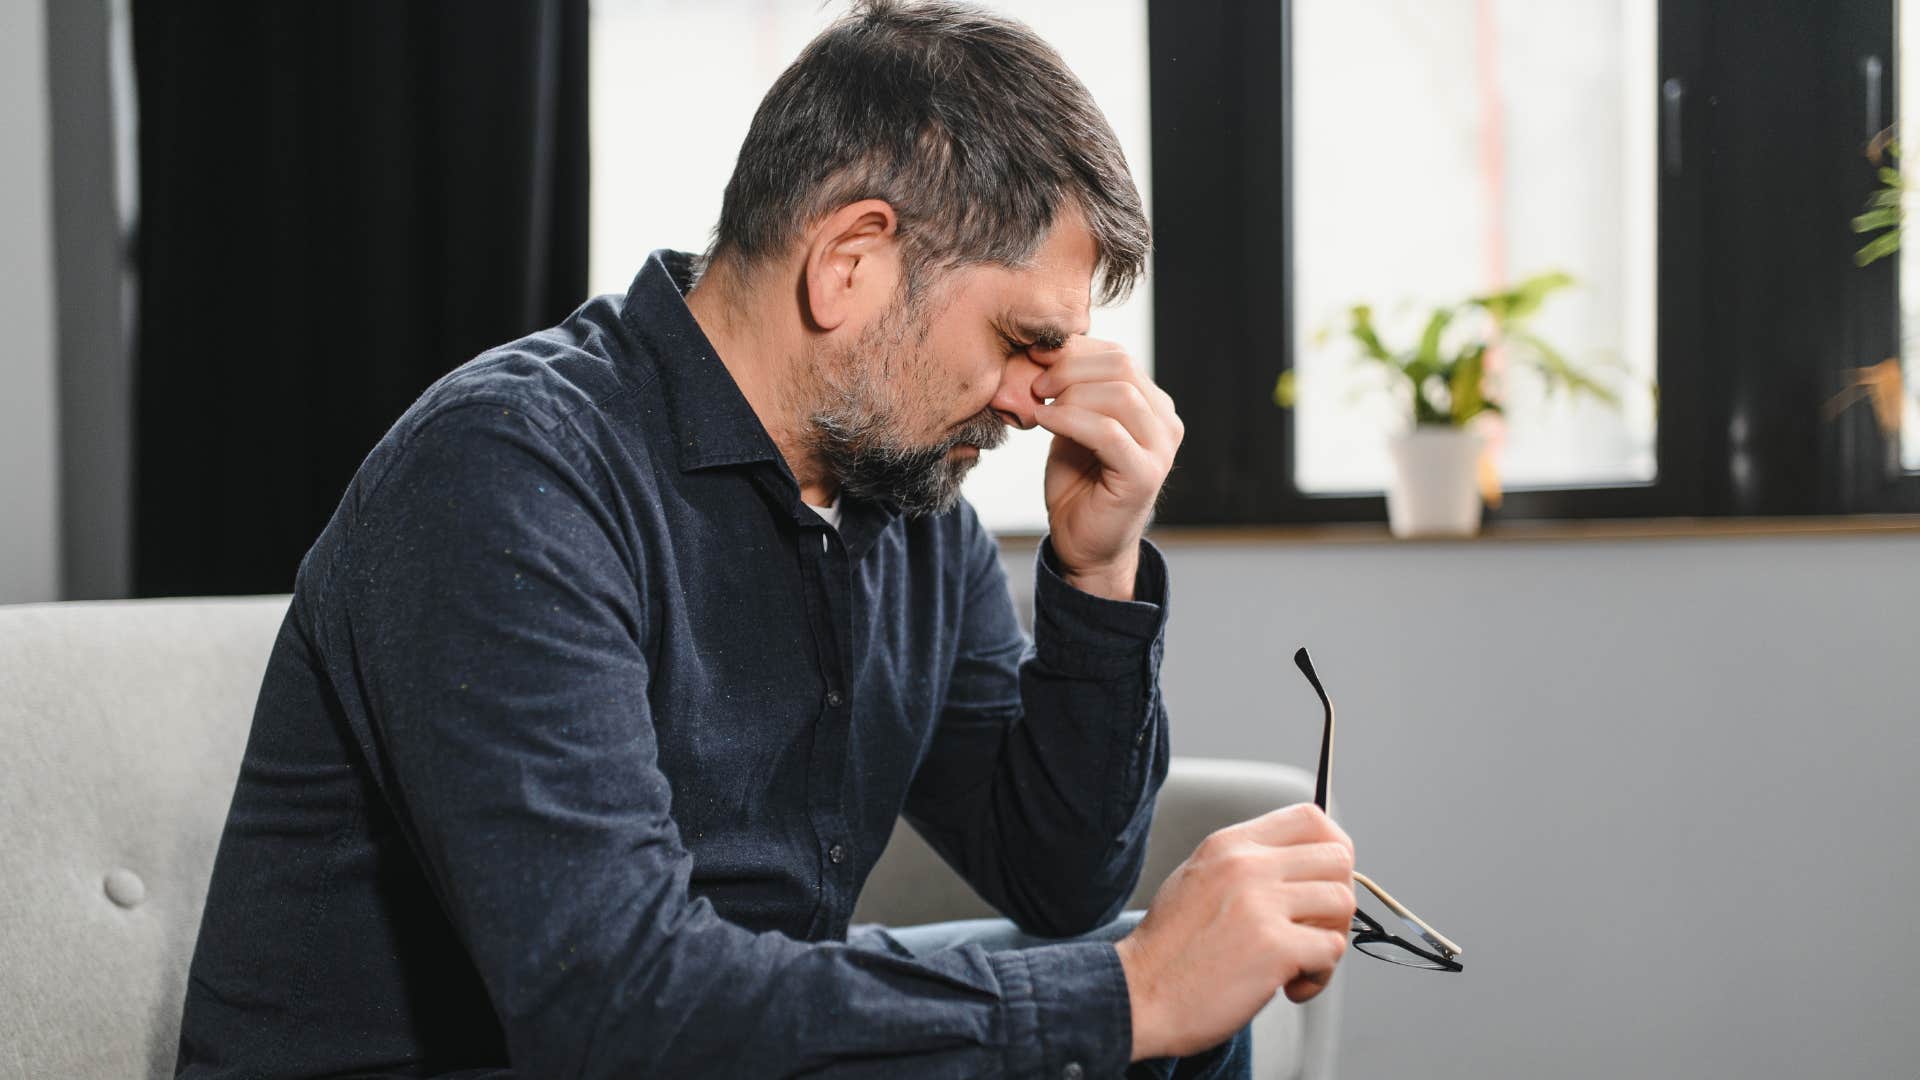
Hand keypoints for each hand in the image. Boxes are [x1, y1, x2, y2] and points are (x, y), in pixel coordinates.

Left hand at [1027, 338, 1182, 599]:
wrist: (1083, 543)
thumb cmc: (1077, 482)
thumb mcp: (1071, 422)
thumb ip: (1070, 387)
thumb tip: (1045, 345)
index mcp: (1152, 403)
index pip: (1118, 354)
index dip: (1074, 349)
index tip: (1035, 356)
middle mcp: (1165, 421)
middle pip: (1122, 365)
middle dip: (1070, 367)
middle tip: (1035, 382)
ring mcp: (1161, 448)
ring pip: (1119, 394)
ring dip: (1069, 393)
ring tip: (1038, 404)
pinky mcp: (1145, 474)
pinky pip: (1108, 432)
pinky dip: (1069, 419)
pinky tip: (1043, 420)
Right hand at [1111, 803, 1356, 1062]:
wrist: (1138, 996)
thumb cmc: (1169, 949)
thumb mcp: (1197, 878)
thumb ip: (1244, 864)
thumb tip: (1299, 866)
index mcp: (1230, 845)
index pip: (1310, 817)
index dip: (1332, 847)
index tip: (1324, 880)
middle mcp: (1248, 866)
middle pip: (1338, 857)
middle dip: (1338, 898)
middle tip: (1315, 929)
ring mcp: (1262, 904)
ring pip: (1343, 902)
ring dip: (1331, 939)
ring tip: (1301, 963)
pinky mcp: (1275, 948)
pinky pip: (1333, 949)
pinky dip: (1320, 975)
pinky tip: (1291, 987)